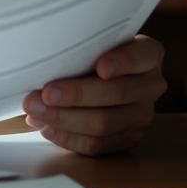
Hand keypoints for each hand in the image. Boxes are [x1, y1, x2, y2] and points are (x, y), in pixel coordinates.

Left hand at [23, 34, 165, 155]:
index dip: (123, 61)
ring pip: (104, 124)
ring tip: (36, 111)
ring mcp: (141, 115)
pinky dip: (68, 137)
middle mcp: (150, 85)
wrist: (97, 78)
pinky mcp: (127, 138)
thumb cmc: (90, 54)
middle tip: (45, 94)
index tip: (100, 67)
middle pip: (117, 94)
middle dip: (77, 95)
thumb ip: (82, 46)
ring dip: (65, 119)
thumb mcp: (93, 42)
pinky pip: (97, 145)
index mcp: (148, 55)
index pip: (144, 55)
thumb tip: (46, 57)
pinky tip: (47, 127)